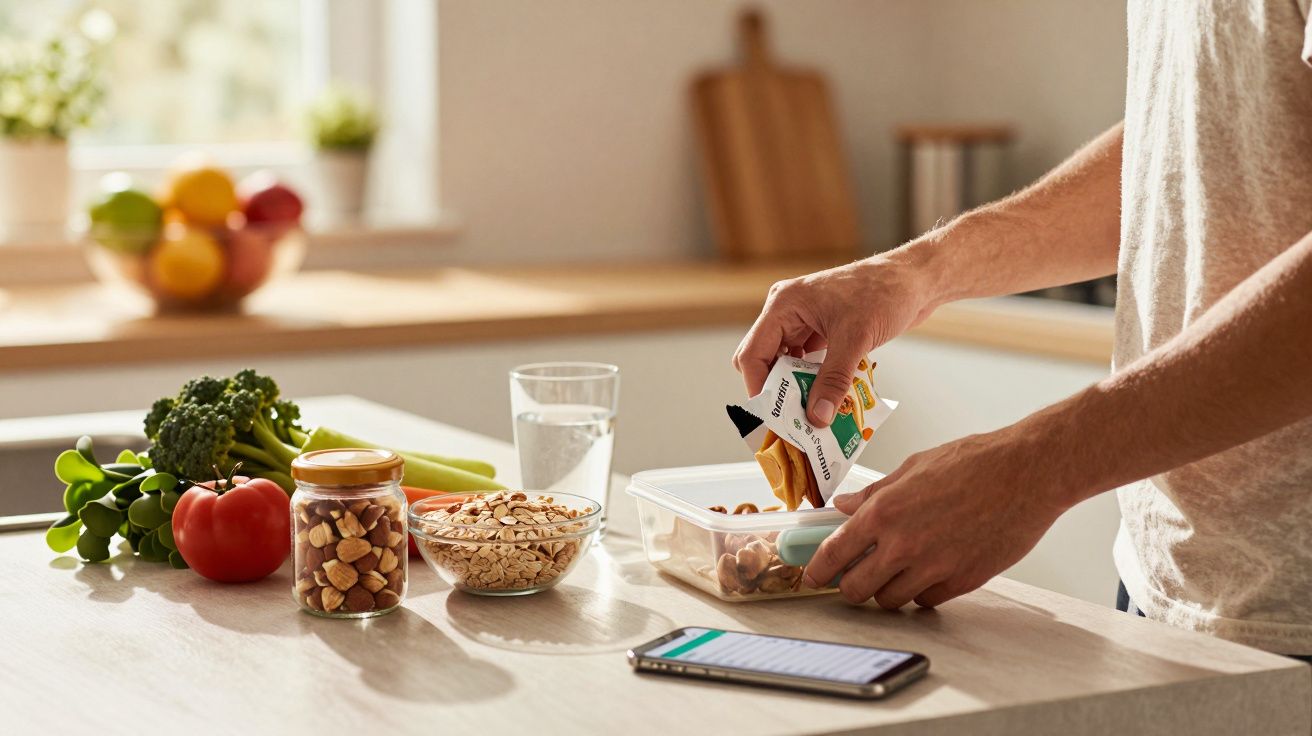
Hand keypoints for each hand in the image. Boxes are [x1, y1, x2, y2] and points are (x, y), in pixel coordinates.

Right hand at [732, 255, 936, 426]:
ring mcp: (804, 321)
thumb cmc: (884, 292)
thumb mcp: (855, 339)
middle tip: (793, 419)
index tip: (775, 416)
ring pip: (786, 364)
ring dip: (798, 388)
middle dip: (777, 391)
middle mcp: (788, 312)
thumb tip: (816, 417)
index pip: (753, 354)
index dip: (759, 388)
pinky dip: (815, 380)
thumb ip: (833, 380)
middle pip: (765, 360)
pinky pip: (807, 362)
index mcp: (784, 305)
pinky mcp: (822, 330)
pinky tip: (828, 397)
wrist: (916, 279)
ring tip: (812, 414)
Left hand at [803, 429, 1069, 608]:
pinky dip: (920, 591)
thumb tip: (846, 505)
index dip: (817, 569)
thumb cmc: (975, 461)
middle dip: (850, 586)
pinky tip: (926, 570)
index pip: (834, 553)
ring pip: (891, 600)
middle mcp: (903, 545)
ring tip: (893, 571)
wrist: (1028, 473)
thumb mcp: (915, 466)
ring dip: (885, 589)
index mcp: (885, 512)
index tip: (813, 575)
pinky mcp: (963, 581)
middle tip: (854, 576)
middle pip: (857, 590)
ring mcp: (934, 567)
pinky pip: (926, 600)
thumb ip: (876, 493)